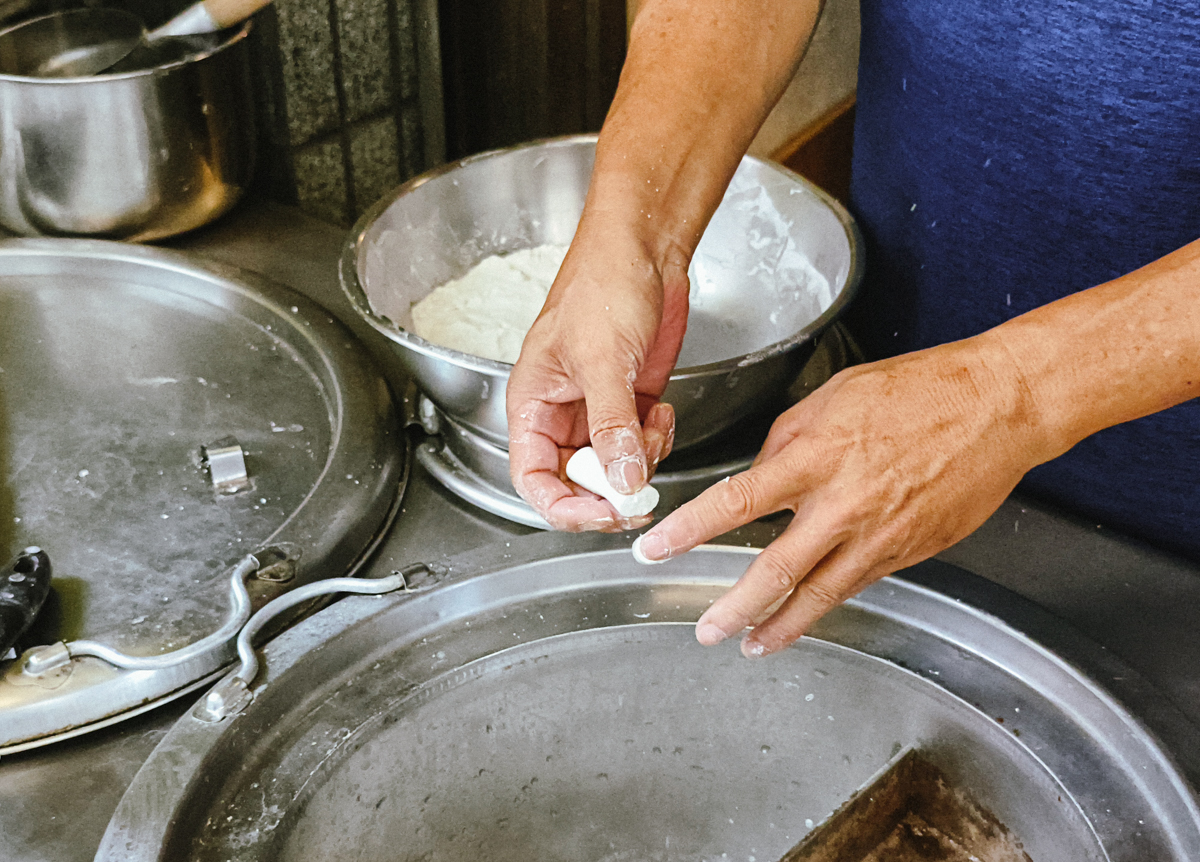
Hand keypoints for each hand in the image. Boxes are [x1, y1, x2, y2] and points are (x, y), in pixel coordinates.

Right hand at [507, 227, 689, 530]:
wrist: (645, 250)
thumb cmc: (602, 285)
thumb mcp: (602, 360)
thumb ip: (611, 427)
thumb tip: (621, 481)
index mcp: (532, 405)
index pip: (533, 479)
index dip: (565, 507)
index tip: (602, 514)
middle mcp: (561, 414)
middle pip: (577, 483)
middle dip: (611, 490)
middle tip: (641, 491)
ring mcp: (598, 411)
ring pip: (615, 468)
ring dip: (642, 461)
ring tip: (653, 427)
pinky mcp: (631, 403)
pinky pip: (642, 445)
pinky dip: (657, 439)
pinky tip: (662, 410)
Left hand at [634, 333, 1051, 654]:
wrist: (999, 406)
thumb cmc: (921, 389)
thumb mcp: (834, 395)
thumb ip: (787, 439)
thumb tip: (758, 472)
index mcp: (816, 455)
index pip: (736, 500)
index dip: (689, 530)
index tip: (656, 548)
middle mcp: (843, 502)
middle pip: (774, 568)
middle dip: (732, 606)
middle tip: (705, 628)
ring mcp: (878, 534)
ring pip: (817, 595)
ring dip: (777, 627)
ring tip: (749, 645)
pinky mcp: (908, 552)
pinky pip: (855, 585)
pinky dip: (824, 607)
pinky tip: (804, 618)